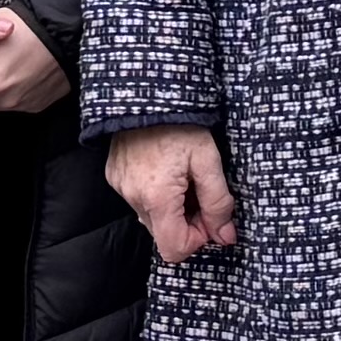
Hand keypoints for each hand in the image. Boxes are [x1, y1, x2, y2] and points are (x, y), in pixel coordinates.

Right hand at [107, 124, 238, 261]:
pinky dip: (155, 195)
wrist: (147, 91)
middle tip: (198, 190)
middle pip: (164, 234)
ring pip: (151, 218)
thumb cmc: (181, 123)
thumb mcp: (208, 160)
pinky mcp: (115, 177)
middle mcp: (134, 198)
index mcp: (158, 198)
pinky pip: (138, 200)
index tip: (208, 216)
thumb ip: (218, 202)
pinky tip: (165, 169)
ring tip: (181, 176)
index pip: (175, 249)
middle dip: (187, 222)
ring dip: (171, 208)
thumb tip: (225, 236)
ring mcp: (121, 188)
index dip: (197, 239)